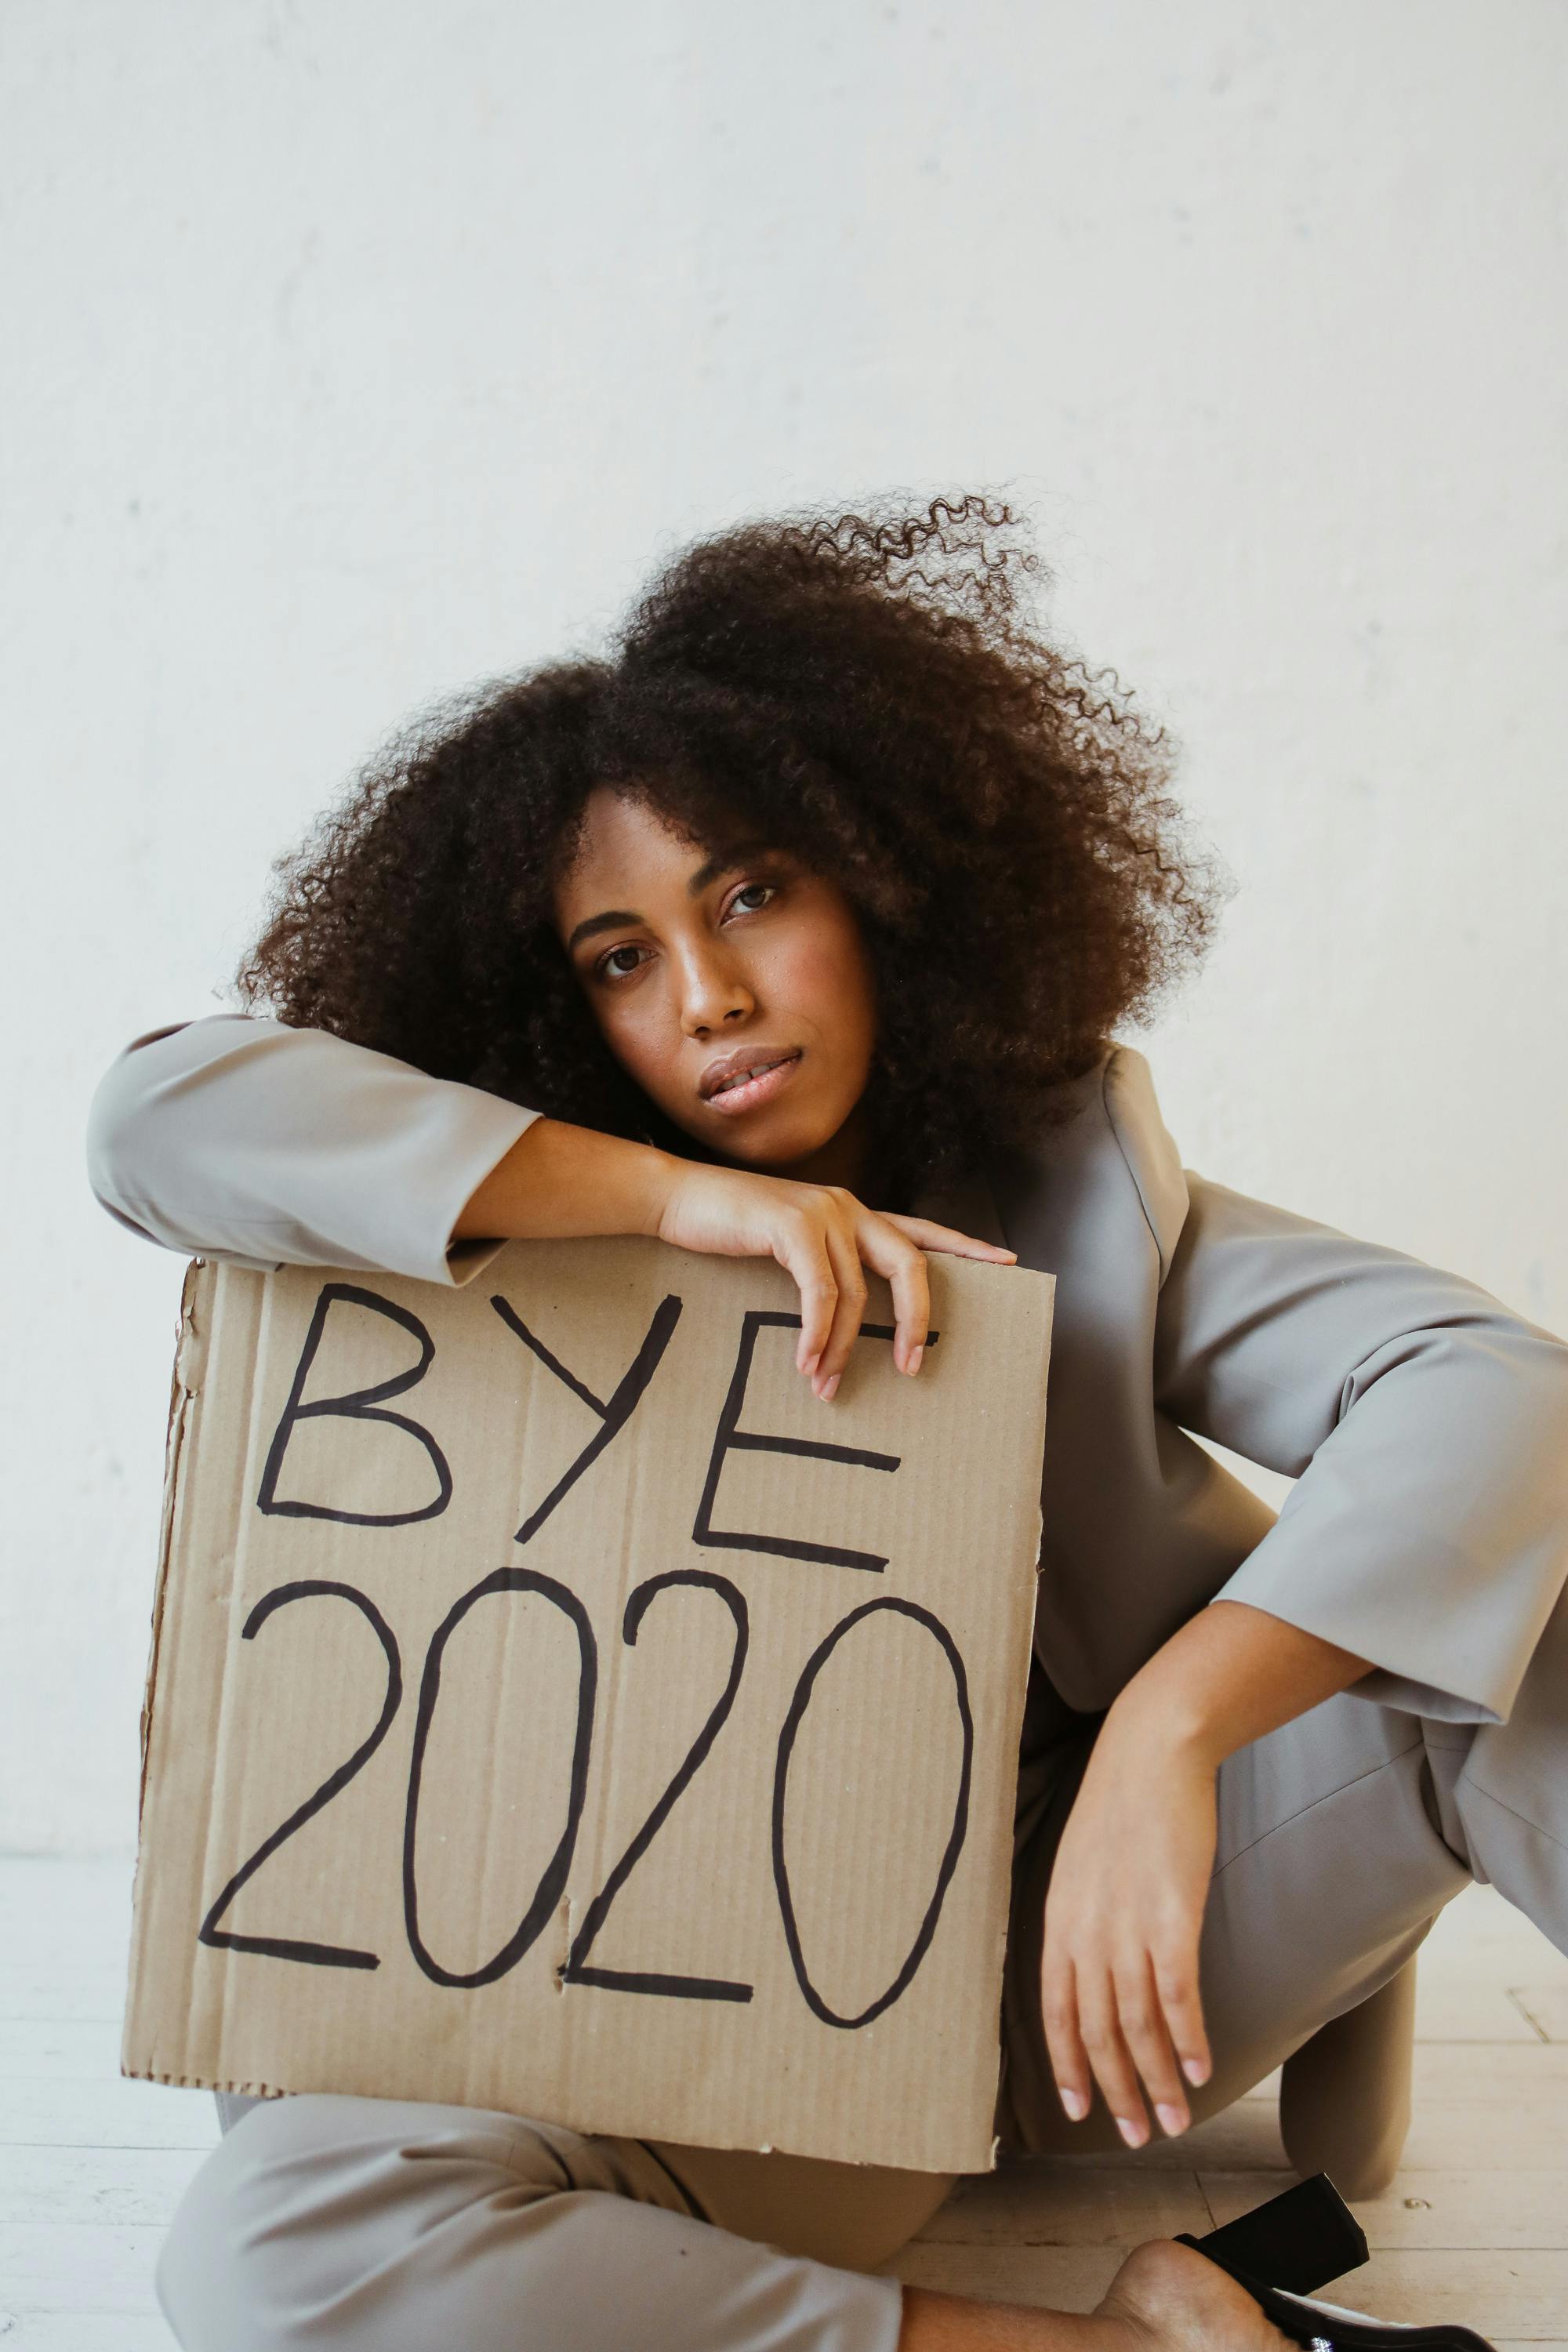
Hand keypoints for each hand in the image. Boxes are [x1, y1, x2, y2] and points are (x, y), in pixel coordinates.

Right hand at [650, 1160, 1014, 1395]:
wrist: (677, 1199)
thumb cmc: (730, 1230)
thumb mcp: (788, 1248)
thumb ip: (823, 1268)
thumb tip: (845, 1323)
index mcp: (853, 1212)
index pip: (922, 1231)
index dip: (967, 1247)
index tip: (1008, 1263)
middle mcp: (848, 1206)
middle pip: (911, 1265)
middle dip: (917, 1320)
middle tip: (911, 1367)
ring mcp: (823, 1211)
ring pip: (857, 1293)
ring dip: (840, 1348)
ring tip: (825, 1385)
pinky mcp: (793, 1225)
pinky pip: (821, 1292)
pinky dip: (816, 1333)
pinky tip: (806, 1362)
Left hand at [1040, 1707, 1217, 2145]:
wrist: (1152, 1750)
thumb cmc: (1121, 1803)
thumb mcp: (1080, 1864)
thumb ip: (1083, 1917)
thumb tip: (1094, 1964)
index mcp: (1059, 1919)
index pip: (1055, 2011)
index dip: (1068, 2064)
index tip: (1078, 2110)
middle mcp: (1086, 1931)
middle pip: (1098, 2032)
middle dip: (1118, 2092)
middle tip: (1141, 2135)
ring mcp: (1128, 1927)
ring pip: (1139, 2026)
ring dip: (1158, 2082)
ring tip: (1177, 2121)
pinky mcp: (1173, 1917)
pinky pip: (1178, 1996)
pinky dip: (1187, 2041)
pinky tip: (1200, 2072)